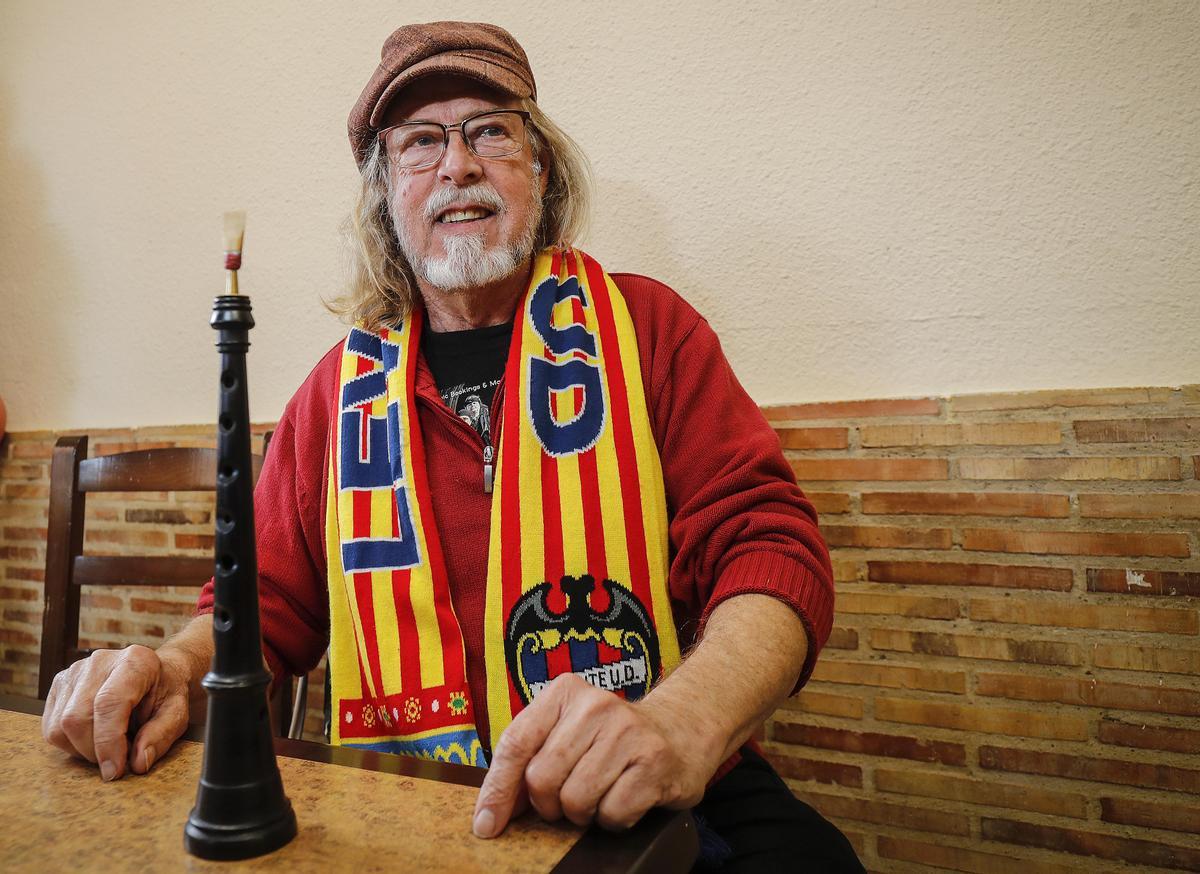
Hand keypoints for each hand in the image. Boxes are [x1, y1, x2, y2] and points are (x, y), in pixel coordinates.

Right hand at [41, 644, 190, 780]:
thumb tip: (138, 763)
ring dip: (82, 750)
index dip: (108, 743)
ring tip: (109, 745)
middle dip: (94, 752)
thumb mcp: (177, 713)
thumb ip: (161, 735)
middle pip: (77, 718)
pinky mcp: (59, 685)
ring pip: (59, 727)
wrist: (155, 674)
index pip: (108, 703)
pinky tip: (93, 737)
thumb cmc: (165, 694)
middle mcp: (100, 662)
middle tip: (117, 760)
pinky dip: (70, 744)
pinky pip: (50, 728)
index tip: (115, 771)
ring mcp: (74, 672)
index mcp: (135, 662)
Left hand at [472, 674, 718, 837]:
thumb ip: (529, 761)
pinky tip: (626, 800)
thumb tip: (491, 814)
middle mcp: (595, 705)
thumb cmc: (611, 740)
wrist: (681, 729)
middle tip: (569, 800)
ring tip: (601, 795)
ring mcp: (627, 732)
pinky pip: (612, 814)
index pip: (515, 744)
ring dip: (584, 814)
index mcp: (563, 693)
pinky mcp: (654, 762)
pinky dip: (614, 820)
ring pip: (575, 801)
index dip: (497, 791)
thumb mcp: (567, 733)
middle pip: (542, 779)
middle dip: (550, 805)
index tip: (487, 826)